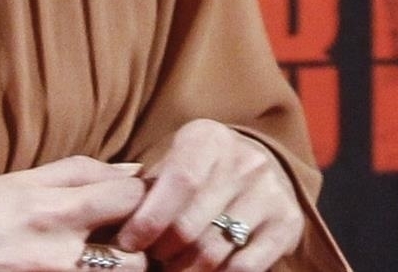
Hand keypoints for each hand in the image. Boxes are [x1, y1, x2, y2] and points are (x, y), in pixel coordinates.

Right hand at [0, 156, 149, 271]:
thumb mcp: (27, 178)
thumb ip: (84, 174)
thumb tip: (135, 175)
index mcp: (54, 207)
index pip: (131, 199)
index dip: (144, 199)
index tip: (138, 202)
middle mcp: (56, 250)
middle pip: (135, 257)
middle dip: (141, 247)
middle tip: (133, 240)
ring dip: (121, 269)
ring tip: (110, 257)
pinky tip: (87, 268)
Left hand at [114, 120, 302, 271]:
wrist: (258, 165)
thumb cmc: (199, 171)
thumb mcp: (172, 163)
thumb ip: (144, 189)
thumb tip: (109, 223)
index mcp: (209, 139)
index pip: (178, 182)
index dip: (148, 219)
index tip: (127, 243)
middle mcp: (245, 161)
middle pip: (191, 225)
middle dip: (162, 252)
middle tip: (150, 260)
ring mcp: (270, 192)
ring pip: (213, 252)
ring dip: (185, 271)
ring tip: (173, 268)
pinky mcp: (287, 223)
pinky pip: (244, 268)